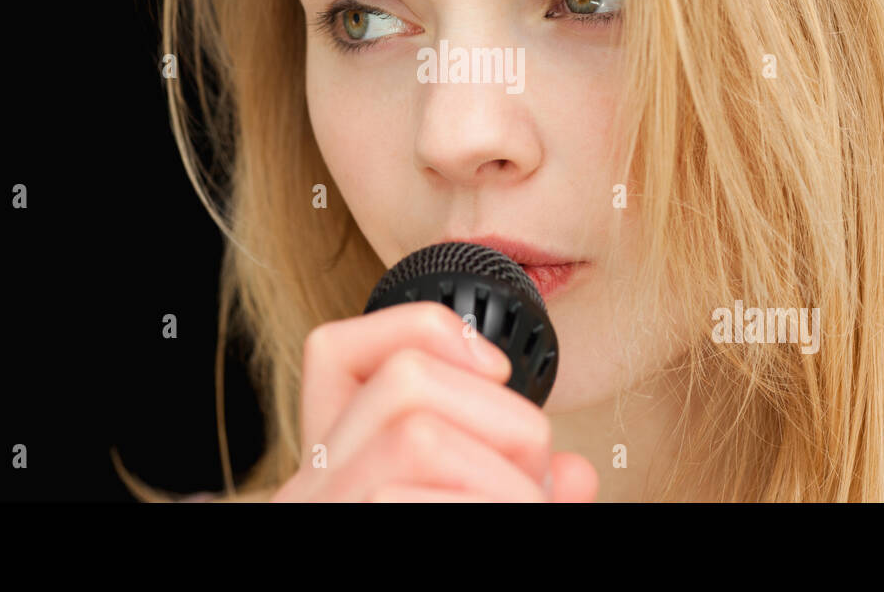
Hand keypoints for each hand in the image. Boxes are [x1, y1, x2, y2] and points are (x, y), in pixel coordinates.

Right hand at [269, 302, 598, 501]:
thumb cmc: (449, 554)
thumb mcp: (484, 507)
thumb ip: (519, 489)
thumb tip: (575, 472)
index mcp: (335, 469)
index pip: (335, 349)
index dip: (423, 330)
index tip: (498, 370)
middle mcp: (308, 487)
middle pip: (402, 379)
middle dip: (499, 417)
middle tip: (533, 479)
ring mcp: (317, 510)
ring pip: (414, 432)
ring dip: (503, 475)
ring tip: (525, 509)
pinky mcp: (335, 532)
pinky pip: (408, 495)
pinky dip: (491, 508)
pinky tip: (503, 531)